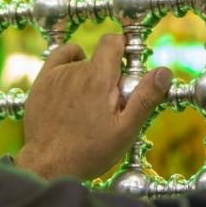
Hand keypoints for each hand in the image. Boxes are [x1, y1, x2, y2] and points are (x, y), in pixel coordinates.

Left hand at [15, 34, 171, 179]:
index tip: (128, 65)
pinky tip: (73, 82)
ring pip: (79, 64)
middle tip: (111, 104)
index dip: (123, 47)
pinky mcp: (41, 83)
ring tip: (89, 106)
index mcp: (98, 78)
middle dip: (109, 74)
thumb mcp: (125, 130)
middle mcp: (75, 70)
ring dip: (89, 76)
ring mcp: (55, 76)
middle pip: (99, 59)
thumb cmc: (87, 151)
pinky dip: (68, 66)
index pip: (112, 41)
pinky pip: (58, 60)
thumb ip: (145, 98)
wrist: (47, 165)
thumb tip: (164, 72)